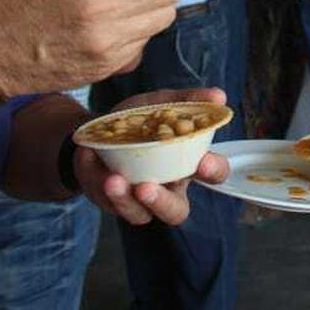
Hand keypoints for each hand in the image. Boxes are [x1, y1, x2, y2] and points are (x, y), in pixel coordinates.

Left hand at [76, 88, 230, 225]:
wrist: (97, 129)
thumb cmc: (140, 120)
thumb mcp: (163, 103)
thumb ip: (189, 100)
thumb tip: (218, 96)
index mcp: (187, 165)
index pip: (213, 174)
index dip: (213, 171)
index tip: (204, 161)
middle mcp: (166, 189)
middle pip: (175, 211)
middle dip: (161, 202)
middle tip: (146, 187)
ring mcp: (137, 201)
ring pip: (138, 214)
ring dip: (124, 200)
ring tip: (113, 179)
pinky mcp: (110, 201)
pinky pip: (105, 200)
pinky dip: (97, 180)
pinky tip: (91, 158)